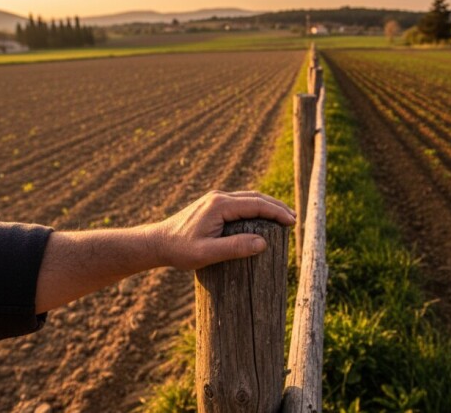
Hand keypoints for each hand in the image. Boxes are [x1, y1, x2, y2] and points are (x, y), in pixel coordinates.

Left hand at [154, 190, 295, 269]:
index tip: (292, 222)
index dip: (276, 213)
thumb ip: (234, 247)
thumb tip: (263, 243)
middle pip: (255, 197)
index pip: (256, 205)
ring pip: (248, 198)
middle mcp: (219, 197)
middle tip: (294, 219)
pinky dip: (255, 207)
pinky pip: (240, 202)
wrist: (157, 242)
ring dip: (267, 205)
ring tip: (283, 216)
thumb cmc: (180, 250)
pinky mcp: (212, 205)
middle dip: (276, 207)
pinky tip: (261, 216)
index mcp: (220, 205)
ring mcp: (215, 199)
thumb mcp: (207, 253)